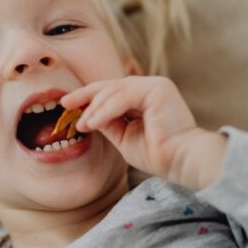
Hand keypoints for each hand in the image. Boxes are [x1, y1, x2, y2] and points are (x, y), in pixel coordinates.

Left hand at [60, 75, 227, 189]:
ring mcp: (156, 85)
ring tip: (81, 123)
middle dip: (86, 95)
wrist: (182, 162)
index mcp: (145, 98)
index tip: (68, 106)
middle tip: (65, 104)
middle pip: (111, 86)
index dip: (89, 97)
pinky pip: (124, 96)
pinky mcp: (158, 89)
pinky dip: (105, 109)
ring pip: (115, 90)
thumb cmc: (159, 155)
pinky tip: (92, 122)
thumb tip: (86, 115)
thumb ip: (108, 123)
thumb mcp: (124, 137)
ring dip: (94, 108)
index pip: (112, 92)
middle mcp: (151, 88)